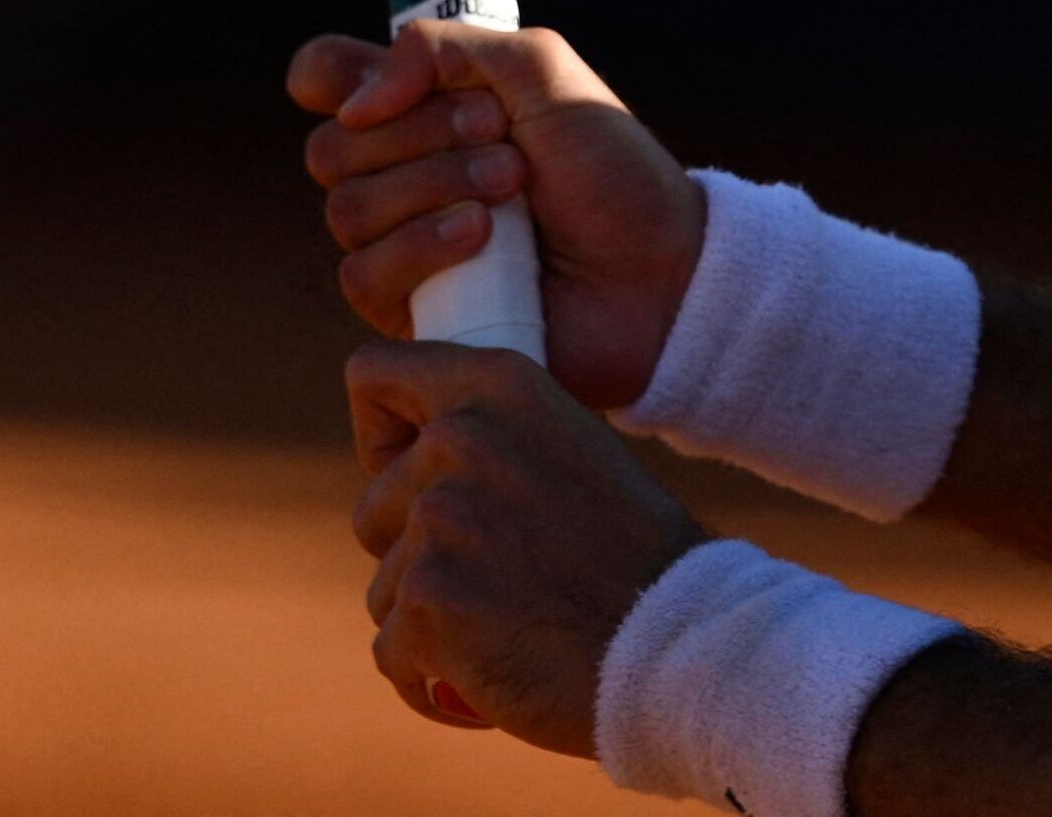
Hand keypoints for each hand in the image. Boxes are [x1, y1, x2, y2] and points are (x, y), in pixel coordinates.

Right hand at [292, 21, 705, 411]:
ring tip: (514, 188)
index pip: (322, 77)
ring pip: (347, 208)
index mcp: (423, 105)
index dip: (327, 78)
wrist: (658, 267)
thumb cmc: (610, 168)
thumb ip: (445, 50)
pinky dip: (425, 244)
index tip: (386, 90)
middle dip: (421, 133)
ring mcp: (400, 241)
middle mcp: (400, 171)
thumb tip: (355, 103)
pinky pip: (365, 273)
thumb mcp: (542, 71)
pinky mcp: (410, 309)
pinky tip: (482, 240)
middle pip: (332, 145)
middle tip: (503, 135)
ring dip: (437, 185)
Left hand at [348, 340, 704, 754]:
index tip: (414, 478)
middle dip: (418, 556)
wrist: (678, 640)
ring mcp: (440, 519)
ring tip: (511, 627)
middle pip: (374, 509)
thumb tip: (419, 453)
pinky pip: (392, 651)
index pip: (372, 375)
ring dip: (432, 622)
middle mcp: (461, 437)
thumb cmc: (632, 559)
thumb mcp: (570, 453)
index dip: (384, 438)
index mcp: (500, 384)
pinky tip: (495, 671)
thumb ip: (494, 442)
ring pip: (385, 589)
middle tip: (500, 581)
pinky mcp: (427, 598)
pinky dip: (432, 676)